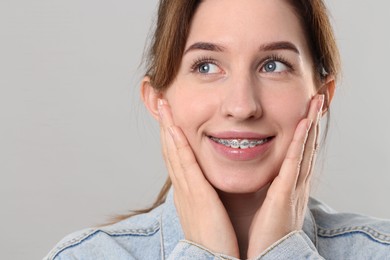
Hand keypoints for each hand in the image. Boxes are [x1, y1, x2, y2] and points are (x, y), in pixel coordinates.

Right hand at [158, 99, 239, 257]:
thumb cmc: (216, 239)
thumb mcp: (207, 212)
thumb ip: (207, 196)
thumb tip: (206, 186)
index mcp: (188, 191)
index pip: (177, 157)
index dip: (172, 135)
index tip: (170, 116)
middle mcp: (183, 187)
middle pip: (170, 149)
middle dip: (165, 124)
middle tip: (161, 102)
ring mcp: (187, 190)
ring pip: (174, 152)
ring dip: (168, 127)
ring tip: (164, 105)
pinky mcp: (196, 194)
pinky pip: (185, 164)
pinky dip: (178, 144)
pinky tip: (174, 128)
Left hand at [247, 95, 323, 258]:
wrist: (270, 256)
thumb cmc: (266, 233)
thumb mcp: (269, 204)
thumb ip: (268, 187)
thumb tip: (262, 175)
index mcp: (290, 185)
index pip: (300, 152)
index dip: (305, 131)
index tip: (307, 111)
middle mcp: (296, 183)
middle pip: (307, 146)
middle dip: (312, 122)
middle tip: (317, 99)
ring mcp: (293, 188)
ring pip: (304, 149)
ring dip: (310, 125)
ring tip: (315, 103)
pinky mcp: (285, 194)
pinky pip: (294, 164)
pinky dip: (300, 143)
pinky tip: (303, 125)